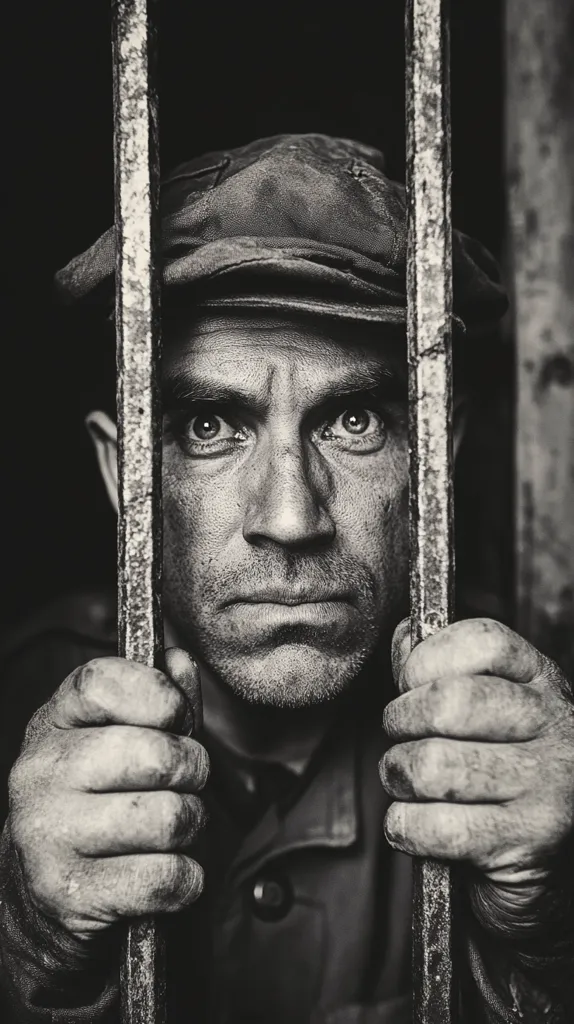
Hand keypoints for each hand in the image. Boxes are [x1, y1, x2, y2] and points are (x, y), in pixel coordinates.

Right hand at [8, 649, 208, 942]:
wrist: (42, 899)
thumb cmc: (100, 805)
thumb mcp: (124, 740)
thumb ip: (159, 701)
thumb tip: (179, 660)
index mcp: (54, 723)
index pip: (103, 683)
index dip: (158, 695)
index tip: (176, 717)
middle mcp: (41, 773)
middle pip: (155, 755)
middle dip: (192, 772)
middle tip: (184, 784)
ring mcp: (47, 834)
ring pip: (167, 819)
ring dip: (190, 828)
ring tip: (171, 830)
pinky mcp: (67, 892)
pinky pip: (164, 877)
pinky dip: (185, 879)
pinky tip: (165, 873)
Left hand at [380, 618, 573, 899]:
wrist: (555, 868)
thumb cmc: (506, 777)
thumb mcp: (488, 710)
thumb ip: (442, 668)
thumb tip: (406, 636)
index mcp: (542, 681)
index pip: (482, 641)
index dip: (429, 657)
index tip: (411, 683)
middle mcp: (554, 726)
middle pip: (448, 702)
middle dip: (401, 721)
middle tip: (402, 738)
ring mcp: (546, 784)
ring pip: (432, 765)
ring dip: (399, 777)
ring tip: (410, 783)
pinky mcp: (528, 841)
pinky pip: (434, 826)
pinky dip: (405, 827)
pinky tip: (417, 825)